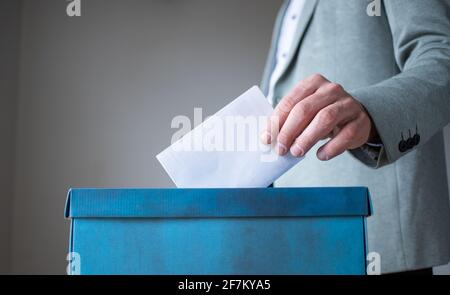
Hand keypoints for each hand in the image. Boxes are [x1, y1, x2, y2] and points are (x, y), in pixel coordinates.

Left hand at [260, 74, 375, 160]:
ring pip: (325, 119)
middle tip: (280, 149)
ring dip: (307, 138)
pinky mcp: (360, 121)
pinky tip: (320, 155)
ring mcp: (348, 104)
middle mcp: (331, 90)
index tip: (266, 138)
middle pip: (305, 109)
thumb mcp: (305, 111)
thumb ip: (288, 120)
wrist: (355, 118)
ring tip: (296, 152)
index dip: (276, 121)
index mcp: (313, 83)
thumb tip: (268, 138)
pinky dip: (331, 147)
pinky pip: (345, 135)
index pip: (290, 101)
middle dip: (289, 131)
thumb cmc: (322, 114)